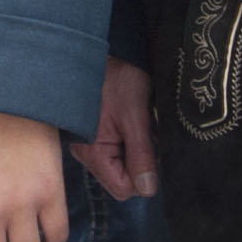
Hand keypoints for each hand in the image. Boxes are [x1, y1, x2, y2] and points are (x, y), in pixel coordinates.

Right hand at [75, 59, 157, 200]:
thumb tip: (149, 189)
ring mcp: (91, 145)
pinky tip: (132, 122)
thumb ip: (141, 153)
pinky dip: (130, 141)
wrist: (95, 52)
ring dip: (136, 150)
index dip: (143, 176)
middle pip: (122, 179)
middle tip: (147, 134)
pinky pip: (118, 151)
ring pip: (122, 165)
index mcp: (93, 153)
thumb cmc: (114, 79)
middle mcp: (88, 155)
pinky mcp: (96, 135)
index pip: (123, 188)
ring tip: (139, 125)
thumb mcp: (133, 114)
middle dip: (141, 162)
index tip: (153, 150)